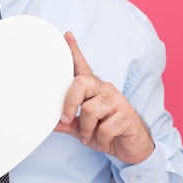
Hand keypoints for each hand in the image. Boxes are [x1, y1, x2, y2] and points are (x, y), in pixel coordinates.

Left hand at [54, 32, 154, 164]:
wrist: (132, 147)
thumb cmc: (106, 133)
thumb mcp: (82, 129)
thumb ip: (67, 123)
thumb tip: (50, 123)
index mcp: (93, 89)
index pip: (82, 66)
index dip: (74, 50)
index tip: (66, 35)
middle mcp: (105, 89)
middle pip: (81, 83)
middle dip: (69, 103)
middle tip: (66, 119)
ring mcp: (117, 100)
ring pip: (89, 109)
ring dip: (86, 129)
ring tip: (89, 137)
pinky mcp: (127, 114)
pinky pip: (104, 128)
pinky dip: (100, 140)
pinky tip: (105, 141)